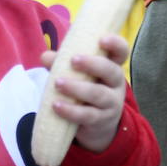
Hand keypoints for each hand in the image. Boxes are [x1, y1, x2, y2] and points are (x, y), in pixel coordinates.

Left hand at [39, 34, 129, 154]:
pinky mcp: (101, 120)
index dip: (115, 44)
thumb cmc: (85, 91)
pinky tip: (56, 106)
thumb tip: (45, 56)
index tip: (101, 39)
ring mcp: (111, 103)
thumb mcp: (77, 75)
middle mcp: (116, 84)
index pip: (121, 52)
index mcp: (111, 66)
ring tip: (58, 83)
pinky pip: (87, 115)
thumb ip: (62, 64)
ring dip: (77, 88)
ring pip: (98, 94)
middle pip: (112, 71)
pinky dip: (71, 110)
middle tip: (73, 60)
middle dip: (93, 64)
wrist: (96, 126)